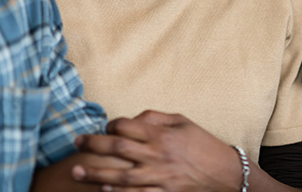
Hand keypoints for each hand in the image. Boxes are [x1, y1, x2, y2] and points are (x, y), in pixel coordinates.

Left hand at [71, 110, 243, 191]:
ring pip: (122, 175)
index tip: (104, 127)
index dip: (112, 125)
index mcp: (163, 134)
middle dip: (93, 145)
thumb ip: (156, 118)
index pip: (128, 126)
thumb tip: (133, 119)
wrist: (226, 173)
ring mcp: (160, 177)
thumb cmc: (203, 145)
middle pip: (119, 149)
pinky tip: (104, 191)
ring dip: (97, 174)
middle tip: (75, 143)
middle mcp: (158, 155)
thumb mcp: (183, 122)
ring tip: (76, 171)